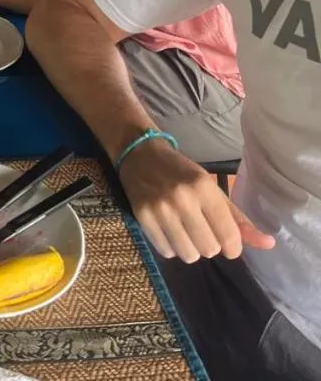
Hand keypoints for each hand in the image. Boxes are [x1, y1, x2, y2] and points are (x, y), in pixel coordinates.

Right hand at [118, 138, 275, 261]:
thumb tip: (268, 244)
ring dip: (190, 248)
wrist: (140, 154)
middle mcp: (183, 199)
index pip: (229, 237)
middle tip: (202, 231)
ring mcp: (160, 209)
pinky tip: (169, 230)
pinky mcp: (143, 217)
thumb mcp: (212, 189)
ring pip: (188, 255)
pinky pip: (166, 251)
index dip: (232, 247)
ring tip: (185, 231)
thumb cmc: (181, 172)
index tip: (227, 242)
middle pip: (209, 250)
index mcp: (204, 188)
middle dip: (209, 246)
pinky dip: (171, 247)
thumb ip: (238, 219)